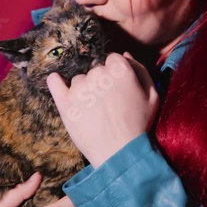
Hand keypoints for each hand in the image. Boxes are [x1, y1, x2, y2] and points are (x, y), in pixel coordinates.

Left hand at [47, 52, 158, 167]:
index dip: (115, 74)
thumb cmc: (139, 125)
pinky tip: (56, 81)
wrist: (119, 152)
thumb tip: (124, 54)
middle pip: (95, 70)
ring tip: (93, 110)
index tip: (117, 88)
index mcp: (120, 70)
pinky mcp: (65, 102)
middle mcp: (98, 74)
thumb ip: (140, 70)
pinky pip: (54, 83)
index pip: (112, 60)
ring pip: (79, 80)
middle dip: (101, 82)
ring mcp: (79, 88)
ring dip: (84, 89)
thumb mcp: (152, 96)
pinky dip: (55, 81)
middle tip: (107, 102)